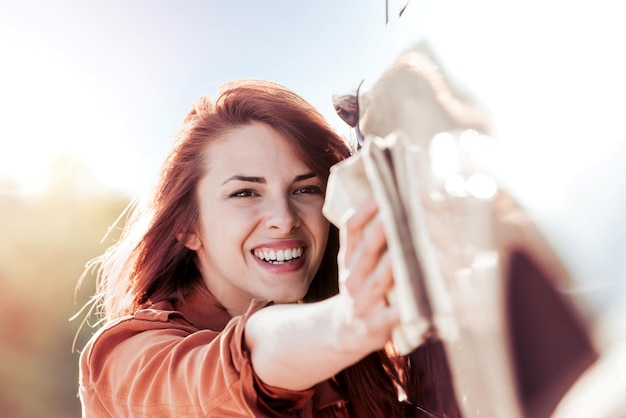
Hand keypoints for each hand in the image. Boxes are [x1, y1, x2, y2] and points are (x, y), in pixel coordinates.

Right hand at [335, 197, 399, 352]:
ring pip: (376, 282)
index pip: (351, 229)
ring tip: (404, 254)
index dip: (363, 211)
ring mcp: (360, 302)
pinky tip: (410, 305)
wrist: (343, 332)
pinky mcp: (372, 326)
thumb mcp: (354, 263)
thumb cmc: (359, 290)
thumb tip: (392, 206)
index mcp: (348, 260)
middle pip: (365, 252)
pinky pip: (387, 318)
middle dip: (380, 233)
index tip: (380, 194)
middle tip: (395, 214)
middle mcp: (351, 278)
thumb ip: (369, 239)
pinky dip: (398, 311)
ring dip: (390, 267)